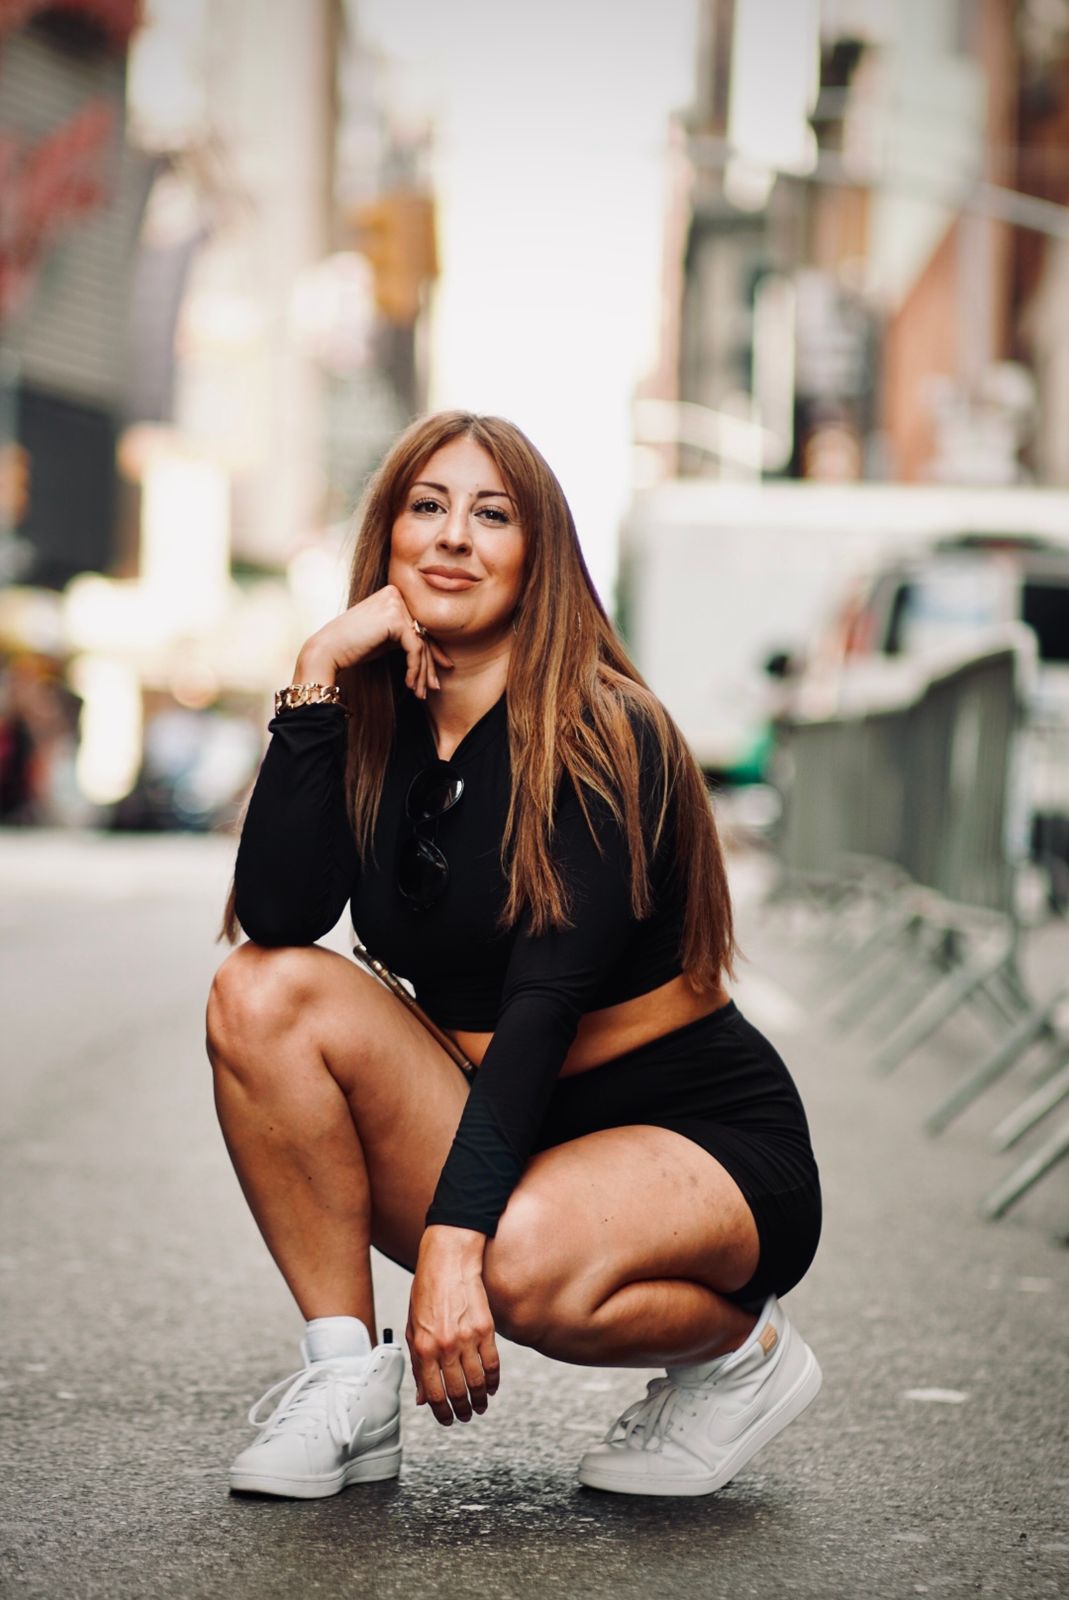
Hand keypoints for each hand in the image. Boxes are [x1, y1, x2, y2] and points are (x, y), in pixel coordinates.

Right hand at [294, 585, 452, 700]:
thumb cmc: (352, 647)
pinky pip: (414, 648)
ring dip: (422, 671)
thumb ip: (406, 637)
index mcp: (392, 594)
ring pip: (421, 643)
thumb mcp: (385, 639)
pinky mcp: (394, 619)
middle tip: (433, 687)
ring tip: (421, 692)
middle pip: (422, 633)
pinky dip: (414, 668)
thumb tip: (432, 651)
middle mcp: (395, 594)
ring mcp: (395, 604)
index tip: (442, 669)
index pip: (419, 625)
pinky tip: (409, 683)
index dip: (432, 650)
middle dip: (429, 664)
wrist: (327, 651)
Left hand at [406, 1227, 500, 1424]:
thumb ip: (417, 1366)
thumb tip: (421, 1399)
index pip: (433, 1394)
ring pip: (477, 1382)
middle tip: (465, 1416)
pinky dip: (493, 1380)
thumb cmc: (426, 1292)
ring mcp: (467, 1338)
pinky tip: (491, 1387)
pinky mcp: (485, 1328)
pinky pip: (492, 1363)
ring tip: (480, 1406)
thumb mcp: (412, 1328)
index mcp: (423, 1348)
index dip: (441, 1412)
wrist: (448, 1261)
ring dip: (479, 1400)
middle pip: (457, 1392)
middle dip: (461, 1410)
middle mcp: (445, 1346)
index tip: (447, 1420)